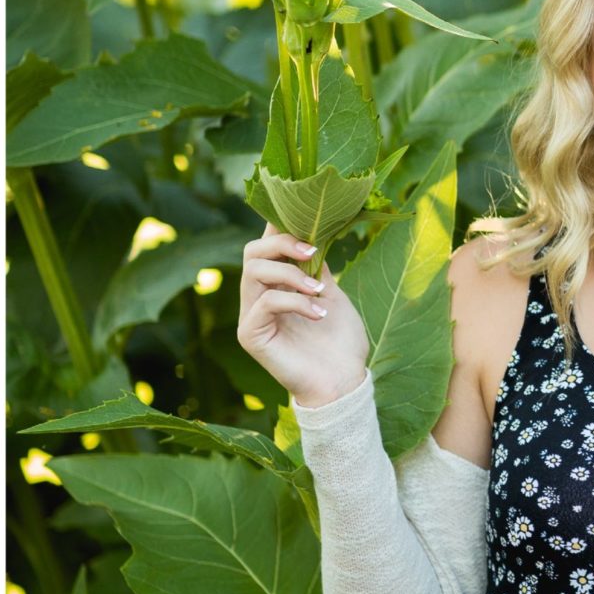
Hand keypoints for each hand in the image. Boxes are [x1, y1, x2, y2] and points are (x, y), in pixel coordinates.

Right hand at [235, 222, 369, 407]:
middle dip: (283, 243)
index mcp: (277, 284)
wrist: (343, 380)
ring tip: (320, 290)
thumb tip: (315, 235)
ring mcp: (251, 316)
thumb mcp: (333, 295)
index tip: (305, 213)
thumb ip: (317, 269)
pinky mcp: (250, 335)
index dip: (279, 224)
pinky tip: (319, 313)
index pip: (267, 245)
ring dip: (291, 274)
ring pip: (253, 271)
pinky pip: (264, 302)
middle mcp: (258, 297)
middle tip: (314, 251)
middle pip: (252, 251)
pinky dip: (295, 301)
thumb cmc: (340, 342)